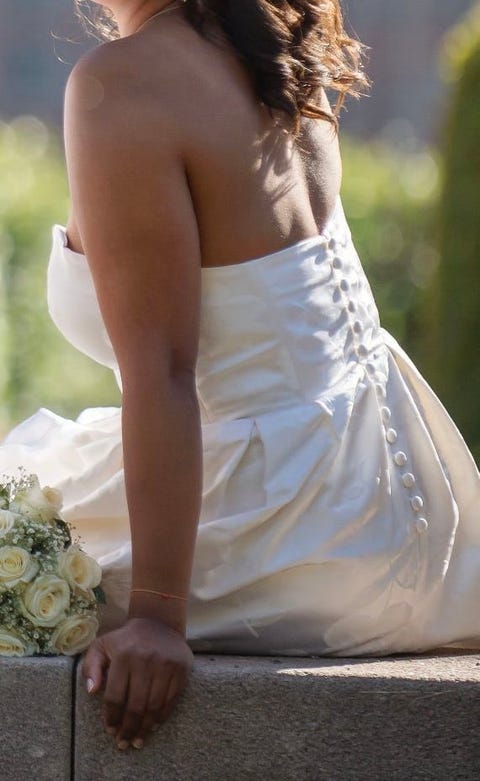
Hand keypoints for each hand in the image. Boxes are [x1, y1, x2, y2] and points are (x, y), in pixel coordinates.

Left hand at [81, 617, 193, 748]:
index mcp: (123, 655)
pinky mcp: (181, 668)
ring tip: (138, 740)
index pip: (114, 696)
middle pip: (135, 705)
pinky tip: (154, 725)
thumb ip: (90, 667)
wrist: (158, 621)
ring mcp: (165, 664)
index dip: (111, 717)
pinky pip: (171, 699)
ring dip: (145, 728)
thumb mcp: (101, 646)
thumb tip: (91, 691)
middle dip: (128, 729)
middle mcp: (145, 659)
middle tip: (124, 743)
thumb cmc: (125, 639)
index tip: (110, 731)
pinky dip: (162, 716)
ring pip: (154, 706)